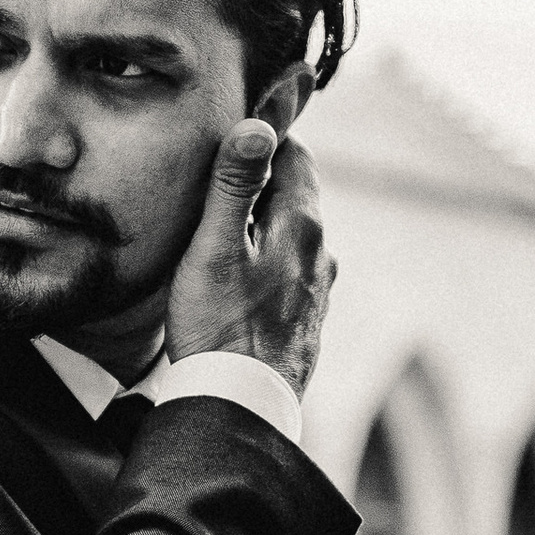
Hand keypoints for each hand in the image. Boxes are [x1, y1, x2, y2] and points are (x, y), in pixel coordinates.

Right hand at [163, 121, 333, 396]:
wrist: (241, 408)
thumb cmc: (219, 329)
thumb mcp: (214, 249)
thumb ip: (233, 186)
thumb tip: (256, 126)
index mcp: (301, 227)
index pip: (294, 155)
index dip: (263, 140)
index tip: (231, 136)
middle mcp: (320, 254)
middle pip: (294, 195)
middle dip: (259, 183)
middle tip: (215, 181)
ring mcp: (317, 289)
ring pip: (291, 236)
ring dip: (261, 225)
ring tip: (219, 231)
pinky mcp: (306, 319)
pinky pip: (288, 272)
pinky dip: (265, 261)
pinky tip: (235, 279)